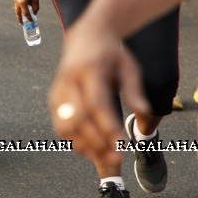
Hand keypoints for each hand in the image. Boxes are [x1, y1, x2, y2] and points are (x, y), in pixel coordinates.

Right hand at [13, 0, 38, 24]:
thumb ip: (35, 7)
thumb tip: (35, 13)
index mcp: (22, 3)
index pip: (26, 13)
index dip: (29, 18)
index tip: (32, 21)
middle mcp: (17, 2)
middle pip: (18, 13)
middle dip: (20, 19)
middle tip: (21, 24)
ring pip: (17, 9)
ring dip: (19, 13)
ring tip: (22, 17)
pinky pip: (17, 4)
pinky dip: (20, 8)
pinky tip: (24, 8)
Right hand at [49, 20, 149, 167]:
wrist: (86, 37)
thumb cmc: (111, 55)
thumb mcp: (129, 67)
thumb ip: (134, 91)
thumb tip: (143, 117)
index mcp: (90, 70)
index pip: (96, 102)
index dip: (107, 125)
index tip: (122, 144)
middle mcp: (69, 81)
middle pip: (78, 117)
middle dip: (97, 141)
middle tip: (117, 159)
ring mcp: (58, 90)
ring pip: (65, 124)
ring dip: (85, 145)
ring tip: (106, 159)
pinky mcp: (54, 99)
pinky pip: (60, 126)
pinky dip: (74, 142)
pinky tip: (92, 151)